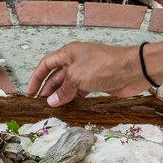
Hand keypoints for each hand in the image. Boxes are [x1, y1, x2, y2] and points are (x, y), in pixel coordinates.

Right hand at [26, 42, 155, 106]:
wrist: (132, 70)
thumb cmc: (103, 66)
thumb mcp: (77, 76)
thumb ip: (63, 89)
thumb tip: (52, 101)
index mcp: (68, 53)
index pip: (46, 64)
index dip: (36, 77)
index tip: (30, 92)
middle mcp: (76, 61)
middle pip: (56, 75)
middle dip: (47, 89)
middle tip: (40, 104)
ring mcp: (86, 72)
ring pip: (68, 85)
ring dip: (60, 95)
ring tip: (52, 109)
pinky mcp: (96, 83)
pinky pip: (79, 91)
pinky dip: (73, 98)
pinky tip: (68, 108)